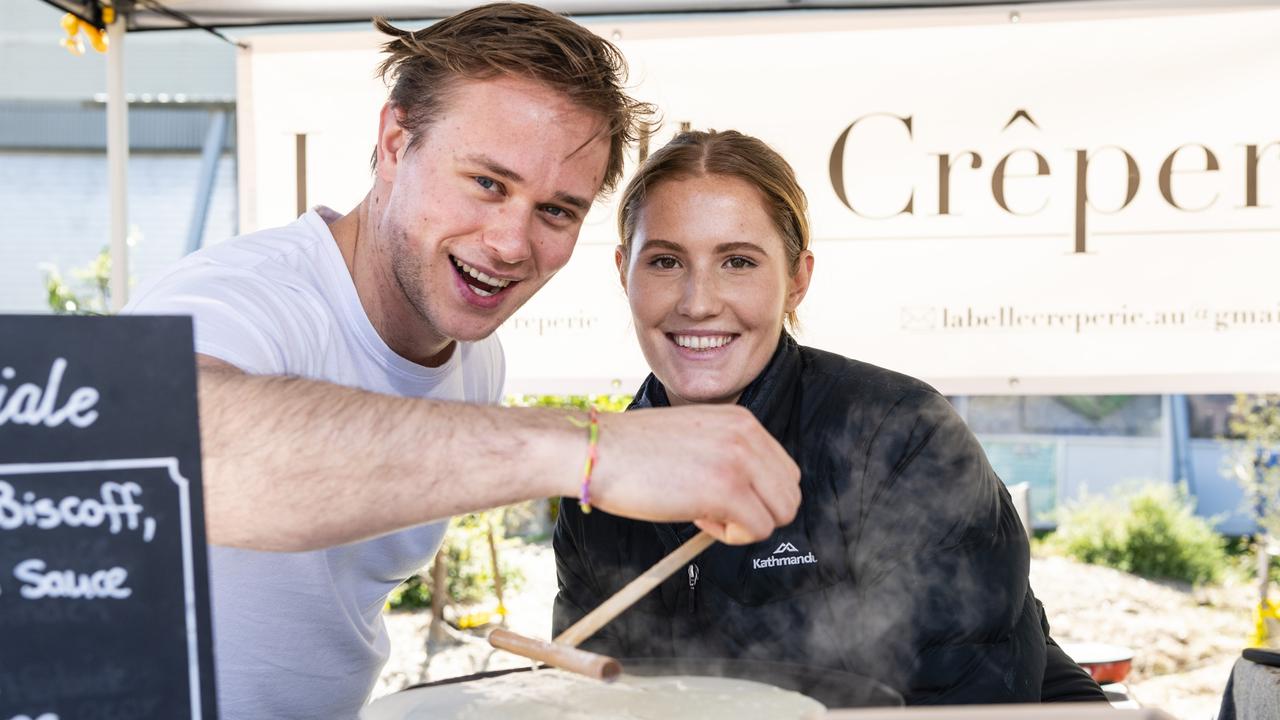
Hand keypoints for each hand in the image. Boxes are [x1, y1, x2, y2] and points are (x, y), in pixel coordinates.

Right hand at [588, 405, 800, 543]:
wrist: (595, 450)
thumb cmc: (633, 451)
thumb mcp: (695, 436)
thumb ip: (728, 453)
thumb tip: (751, 493)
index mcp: (742, 421)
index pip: (784, 470)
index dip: (756, 494)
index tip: (718, 494)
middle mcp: (747, 436)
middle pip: (789, 493)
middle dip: (757, 512)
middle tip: (714, 510)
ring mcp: (739, 462)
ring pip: (780, 514)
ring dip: (745, 524)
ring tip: (704, 513)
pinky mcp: (727, 490)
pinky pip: (757, 530)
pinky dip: (730, 536)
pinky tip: (697, 518)